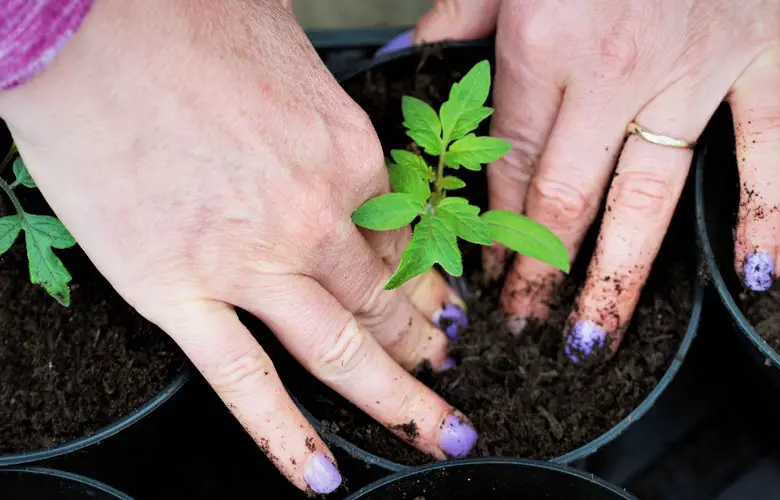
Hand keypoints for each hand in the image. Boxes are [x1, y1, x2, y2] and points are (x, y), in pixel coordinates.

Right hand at [0, 0, 476, 492]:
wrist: (88, 23)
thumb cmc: (184, 22)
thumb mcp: (293, 52)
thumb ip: (327, 115)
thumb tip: (338, 151)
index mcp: (347, 156)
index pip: (403, 241)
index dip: (429, 283)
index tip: (443, 309)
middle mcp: (315, 217)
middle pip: (387, 302)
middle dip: (429, 347)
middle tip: (452, 378)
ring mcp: (252, 262)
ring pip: (343, 351)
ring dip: (398, 401)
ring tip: (437, 435)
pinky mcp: (179, 292)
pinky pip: (245, 384)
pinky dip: (288, 439)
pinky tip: (323, 477)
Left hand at [411, 0, 779, 357]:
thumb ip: (454, 16)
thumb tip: (407, 59)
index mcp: (544, 46)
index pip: (511, 165)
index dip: (493, 227)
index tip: (484, 271)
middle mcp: (614, 72)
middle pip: (565, 198)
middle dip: (538, 270)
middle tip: (523, 324)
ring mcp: (694, 71)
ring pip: (650, 196)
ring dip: (617, 275)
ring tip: (591, 335)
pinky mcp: (761, 59)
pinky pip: (771, 148)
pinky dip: (770, 212)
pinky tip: (753, 273)